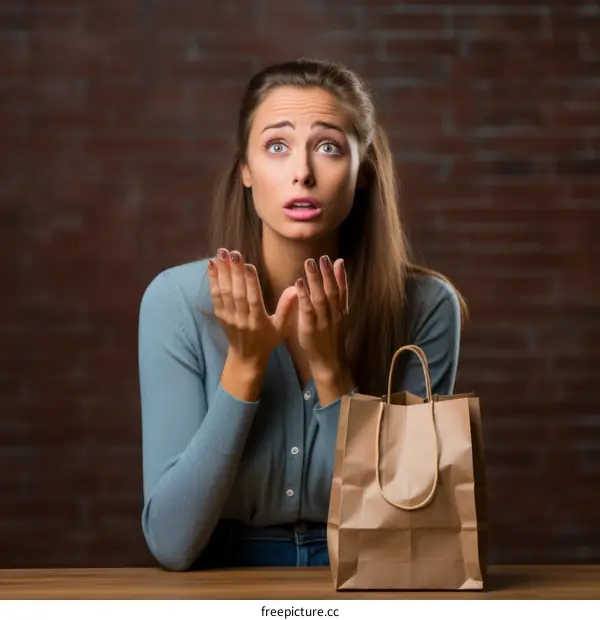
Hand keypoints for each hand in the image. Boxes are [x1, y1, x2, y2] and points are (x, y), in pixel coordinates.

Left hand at [208, 248, 297, 367]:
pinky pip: (215, 296)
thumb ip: (287, 307)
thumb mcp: (282, 327)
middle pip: (237, 293)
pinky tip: (212, 264)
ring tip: (221, 253)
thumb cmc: (268, 339)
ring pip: (224, 292)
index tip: (249, 265)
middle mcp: (242, 318)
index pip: (254, 300)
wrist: (246, 356)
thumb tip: (296, 288)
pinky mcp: (220, 315)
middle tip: (233, 252)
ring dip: (222, 272)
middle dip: (235, 272)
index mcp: (258, 321)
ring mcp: (229, 317)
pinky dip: (213, 280)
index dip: (251, 283)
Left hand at [295, 255, 349, 376]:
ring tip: (310, 263)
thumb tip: (338, 274)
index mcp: (341, 312)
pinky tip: (298, 283)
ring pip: (321, 298)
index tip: (337, 260)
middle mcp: (334, 315)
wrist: (329, 363)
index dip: (340, 276)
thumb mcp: (338, 318)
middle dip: (327, 274)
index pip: (342, 291)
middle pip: (332, 292)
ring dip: (315, 280)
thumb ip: (338, 298)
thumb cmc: (330, 338)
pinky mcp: (310, 329)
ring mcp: (322, 322)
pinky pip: (307, 310)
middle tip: (322, 257)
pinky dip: (304, 296)